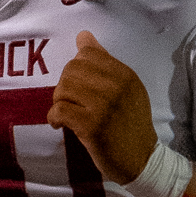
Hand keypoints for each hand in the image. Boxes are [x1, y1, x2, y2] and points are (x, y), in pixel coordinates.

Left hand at [48, 31, 157, 184]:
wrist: (142, 160)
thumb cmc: (131, 124)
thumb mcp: (126, 89)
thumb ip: (105, 63)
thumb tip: (83, 36)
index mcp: (125, 74)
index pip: (88, 54)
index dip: (75, 68)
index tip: (78, 86)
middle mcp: (116, 86)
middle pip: (72, 69)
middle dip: (64, 86)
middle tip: (69, 102)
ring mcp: (104, 106)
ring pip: (63, 88)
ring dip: (58, 101)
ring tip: (66, 113)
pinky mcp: (92, 126)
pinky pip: (60, 110)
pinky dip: (54, 118)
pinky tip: (59, 125)